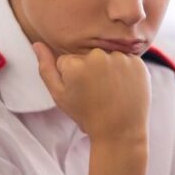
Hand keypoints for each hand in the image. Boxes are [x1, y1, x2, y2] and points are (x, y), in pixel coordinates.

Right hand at [33, 42, 150, 144]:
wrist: (120, 131)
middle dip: (89, 70)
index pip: (67, 61)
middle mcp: (97, 55)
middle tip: (96, 93)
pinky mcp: (137, 63)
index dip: (71, 78)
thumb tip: (38, 43)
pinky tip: (123, 87)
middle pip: (87, 56)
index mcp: (74, 63)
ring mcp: (119, 58)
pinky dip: (124, 71)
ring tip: (110, 91)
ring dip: (107, 69)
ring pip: (107, 57)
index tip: (80, 92)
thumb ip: (46, 67)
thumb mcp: (59, 95)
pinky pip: (125, 60)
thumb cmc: (87, 115)